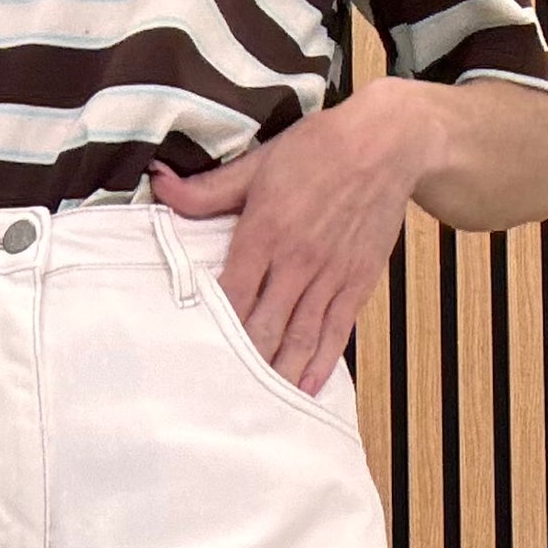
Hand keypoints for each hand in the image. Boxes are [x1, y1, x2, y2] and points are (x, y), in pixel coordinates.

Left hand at [151, 80, 445, 395]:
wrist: (388, 142)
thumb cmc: (319, 149)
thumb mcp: (259, 163)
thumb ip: (208, 189)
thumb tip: (159, 185)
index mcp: (265, 233)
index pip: (232, 295)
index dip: (214, 328)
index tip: (196, 354)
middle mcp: (296, 261)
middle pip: (263, 327)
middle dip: (244, 364)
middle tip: (222, 395)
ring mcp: (329, 276)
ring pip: (298, 338)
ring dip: (279, 375)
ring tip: (259, 405)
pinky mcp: (356, 283)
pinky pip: (335, 332)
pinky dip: (319, 364)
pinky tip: (303, 388)